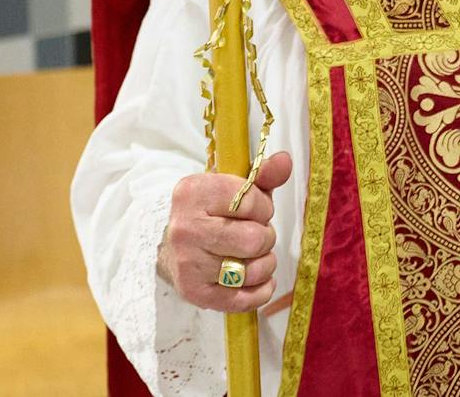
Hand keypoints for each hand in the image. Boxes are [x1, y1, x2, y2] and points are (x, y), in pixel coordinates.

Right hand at [157, 151, 292, 312]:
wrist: (173, 246)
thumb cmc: (213, 212)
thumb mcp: (235, 187)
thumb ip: (263, 173)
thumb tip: (285, 160)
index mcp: (193, 192)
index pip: (250, 200)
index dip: (264, 207)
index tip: (257, 210)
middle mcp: (185, 228)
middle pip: (253, 239)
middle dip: (265, 238)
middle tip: (256, 236)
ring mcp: (188, 263)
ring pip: (251, 270)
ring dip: (265, 264)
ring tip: (255, 257)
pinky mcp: (194, 292)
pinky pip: (242, 299)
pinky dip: (260, 291)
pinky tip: (258, 280)